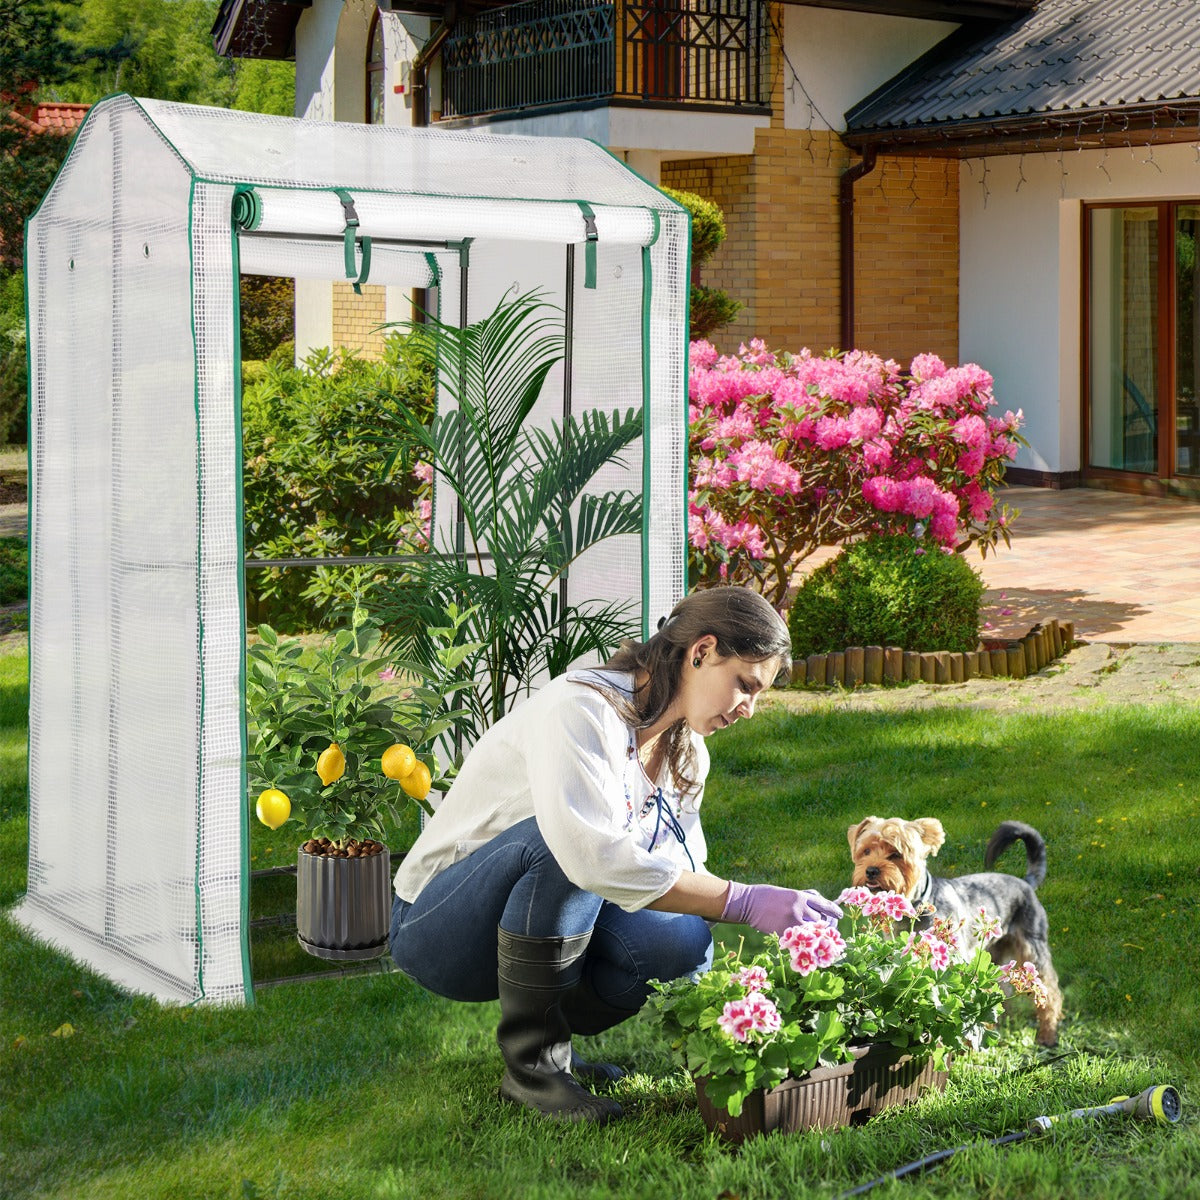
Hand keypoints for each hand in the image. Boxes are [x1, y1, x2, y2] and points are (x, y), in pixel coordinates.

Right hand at [721, 881, 842, 935]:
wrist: (748, 903)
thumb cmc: (767, 896)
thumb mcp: (788, 893)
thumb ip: (804, 899)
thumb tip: (821, 907)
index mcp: (800, 896)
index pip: (825, 905)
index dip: (834, 912)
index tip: (839, 916)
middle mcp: (799, 908)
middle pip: (821, 920)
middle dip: (825, 925)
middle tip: (828, 930)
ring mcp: (791, 921)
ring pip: (812, 931)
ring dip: (815, 934)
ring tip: (817, 937)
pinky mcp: (784, 932)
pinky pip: (800, 939)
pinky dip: (804, 941)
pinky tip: (805, 943)